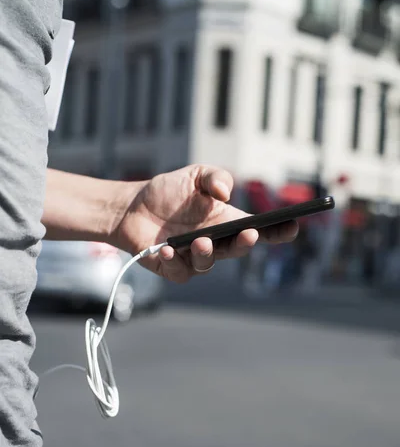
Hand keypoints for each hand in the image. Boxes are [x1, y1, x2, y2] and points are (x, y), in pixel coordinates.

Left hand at [114, 165, 297, 282]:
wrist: (133, 205)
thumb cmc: (170, 191)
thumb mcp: (195, 175)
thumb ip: (214, 177)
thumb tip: (225, 193)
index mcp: (227, 221)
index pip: (259, 230)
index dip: (278, 231)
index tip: (292, 225)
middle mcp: (215, 242)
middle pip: (238, 249)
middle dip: (246, 244)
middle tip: (249, 233)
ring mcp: (194, 258)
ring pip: (208, 264)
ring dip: (207, 253)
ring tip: (199, 240)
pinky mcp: (173, 268)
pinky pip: (180, 272)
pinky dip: (175, 261)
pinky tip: (167, 248)